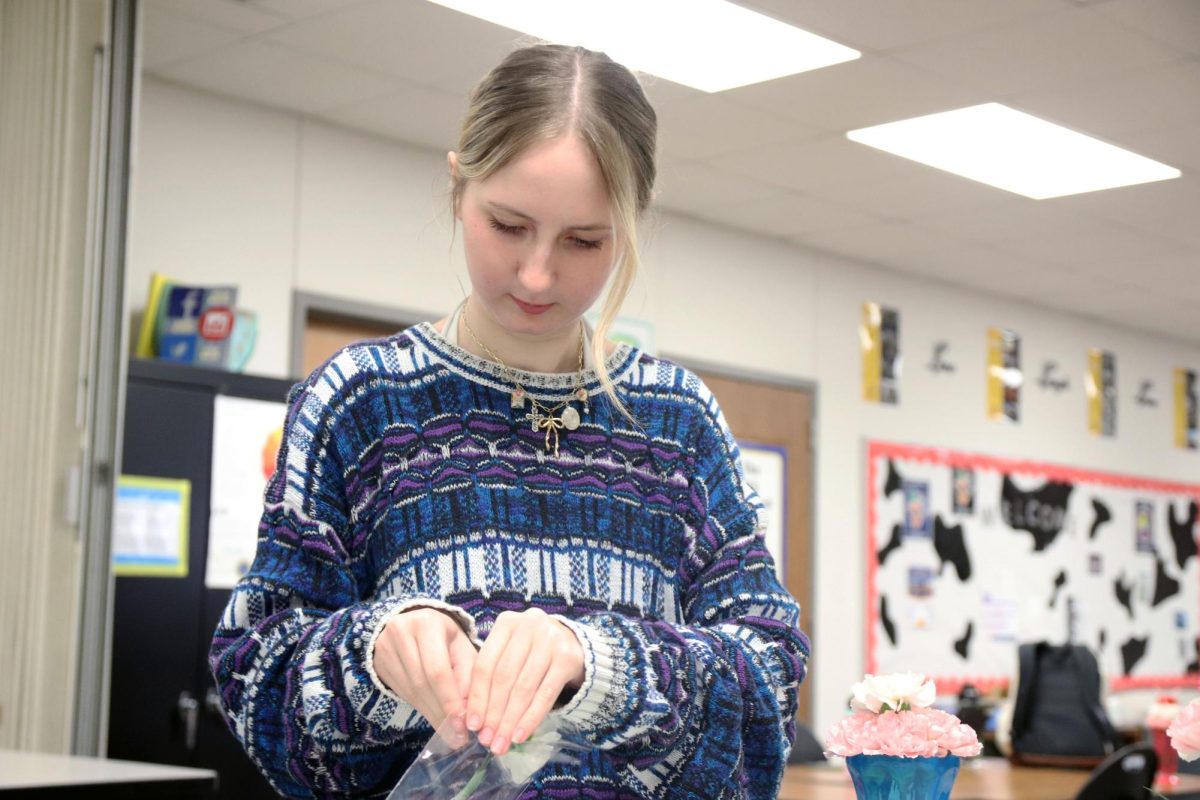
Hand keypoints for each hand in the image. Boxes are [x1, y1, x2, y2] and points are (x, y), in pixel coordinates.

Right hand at [373, 607, 477, 735]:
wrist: (410, 622)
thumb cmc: (444, 635)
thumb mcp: (461, 645)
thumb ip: (468, 673)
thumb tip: (468, 709)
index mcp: (428, 623)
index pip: (438, 669)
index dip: (450, 699)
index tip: (463, 723)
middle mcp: (401, 632)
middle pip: (422, 682)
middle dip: (442, 711)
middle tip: (458, 734)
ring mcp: (385, 647)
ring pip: (410, 691)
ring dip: (432, 714)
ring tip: (450, 731)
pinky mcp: (378, 662)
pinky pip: (402, 692)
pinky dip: (421, 709)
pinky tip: (435, 719)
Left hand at [466, 608, 584, 755]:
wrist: (575, 644)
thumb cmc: (534, 651)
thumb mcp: (511, 652)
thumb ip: (492, 676)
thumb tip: (475, 719)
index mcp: (506, 622)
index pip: (485, 664)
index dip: (477, 697)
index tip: (472, 725)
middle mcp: (528, 625)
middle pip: (503, 677)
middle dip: (493, 713)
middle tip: (487, 740)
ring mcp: (550, 640)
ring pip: (523, 688)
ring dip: (510, 720)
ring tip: (501, 743)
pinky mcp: (567, 657)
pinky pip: (545, 694)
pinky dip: (531, 718)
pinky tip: (520, 736)